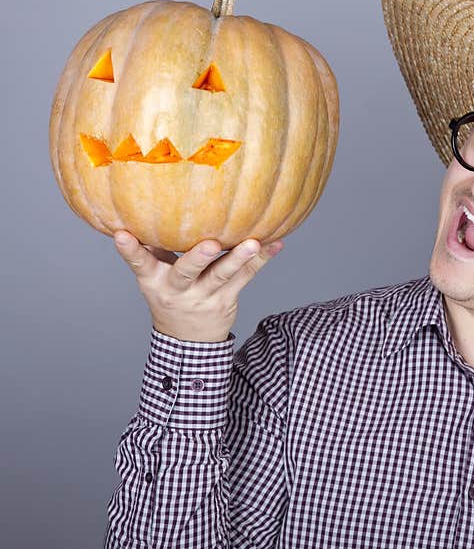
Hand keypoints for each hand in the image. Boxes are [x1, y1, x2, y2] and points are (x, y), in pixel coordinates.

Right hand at [113, 230, 283, 342]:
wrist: (188, 341)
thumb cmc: (170, 294)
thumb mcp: (155, 276)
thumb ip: (153, 247)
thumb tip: (151, 208)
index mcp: (154, 280)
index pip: (139, 263)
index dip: (129, 250)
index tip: (122, 234)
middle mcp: (178, 289)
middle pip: (187, 272)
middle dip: (198, 258)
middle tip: (210, 244)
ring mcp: (204, 296)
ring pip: (222, 275)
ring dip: (238, 258)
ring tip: (254, 243)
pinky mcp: (227, 300)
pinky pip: (246, 277)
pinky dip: (261, 260)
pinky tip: (276, 243)